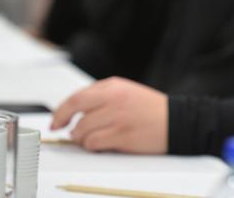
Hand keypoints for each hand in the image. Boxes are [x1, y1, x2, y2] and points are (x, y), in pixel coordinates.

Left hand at [50, 77, 166, 152]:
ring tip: (90, 139)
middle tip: (61, 129)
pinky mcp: (121, 135)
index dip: (61, 110)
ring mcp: (116, 117)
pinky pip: (93, 143)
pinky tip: (100, 145)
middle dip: (63, 121)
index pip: (77, 96)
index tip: (56, 120)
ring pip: (82, 130)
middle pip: (75, 109)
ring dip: (81, 138)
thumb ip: (102, 97)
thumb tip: (76, 111)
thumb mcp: (126, 92)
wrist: (176, 121)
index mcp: (113, 86)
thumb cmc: (151, 109)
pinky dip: (92, 146)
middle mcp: (113, 98)